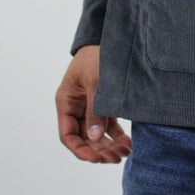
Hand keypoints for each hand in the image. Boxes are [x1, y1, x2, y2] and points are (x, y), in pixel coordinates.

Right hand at [55, 45, 131, 162]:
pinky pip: (108, 125)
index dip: (80, 149)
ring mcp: (90, 107)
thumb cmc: (95, 55)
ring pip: (97, 134)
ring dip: (109, 145)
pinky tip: (128, 143)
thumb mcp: (94, 80)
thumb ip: (94, 108)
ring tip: (124, 152)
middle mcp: (76, 107)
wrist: (108, 37)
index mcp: (66, 102)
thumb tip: (94, 137)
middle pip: (84, 138)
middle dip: (99, 150)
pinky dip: (117, 135)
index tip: (95, 158)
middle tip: (115, 158)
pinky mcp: (104, 103)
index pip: (68, 135)